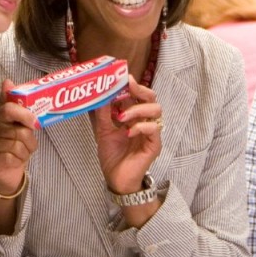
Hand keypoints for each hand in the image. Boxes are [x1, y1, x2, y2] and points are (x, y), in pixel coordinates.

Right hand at [0, 79, 38, 194]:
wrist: (6, 172)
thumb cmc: (12, 144)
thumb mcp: (15, 123)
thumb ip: (14, 104)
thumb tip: (8, 81)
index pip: (7, 109)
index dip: (22, 114)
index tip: (33, 123)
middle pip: (18, 131)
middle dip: (29, 140)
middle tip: (27, 144)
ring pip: (17, 146)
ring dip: (25, 152)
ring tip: (21, 153)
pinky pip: (11, 158)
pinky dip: (18, 161)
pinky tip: (14, 161)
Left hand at [92, 75, 161, 193]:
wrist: (115, 179)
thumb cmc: (113, 155)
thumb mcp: (103, 130)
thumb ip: (103, 113)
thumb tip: (99, 94)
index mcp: (134, 115)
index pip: (138, 94)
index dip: (132, 84)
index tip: (121, 77)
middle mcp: (145, 121)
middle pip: (152, 97)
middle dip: (139, 89)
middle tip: (127, 87)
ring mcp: (151, 132)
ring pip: (156, 110)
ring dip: (137, 109)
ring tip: (121, 117)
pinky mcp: (154, 145)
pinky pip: (154, 129)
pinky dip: (141, 126)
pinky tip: (128, 131)